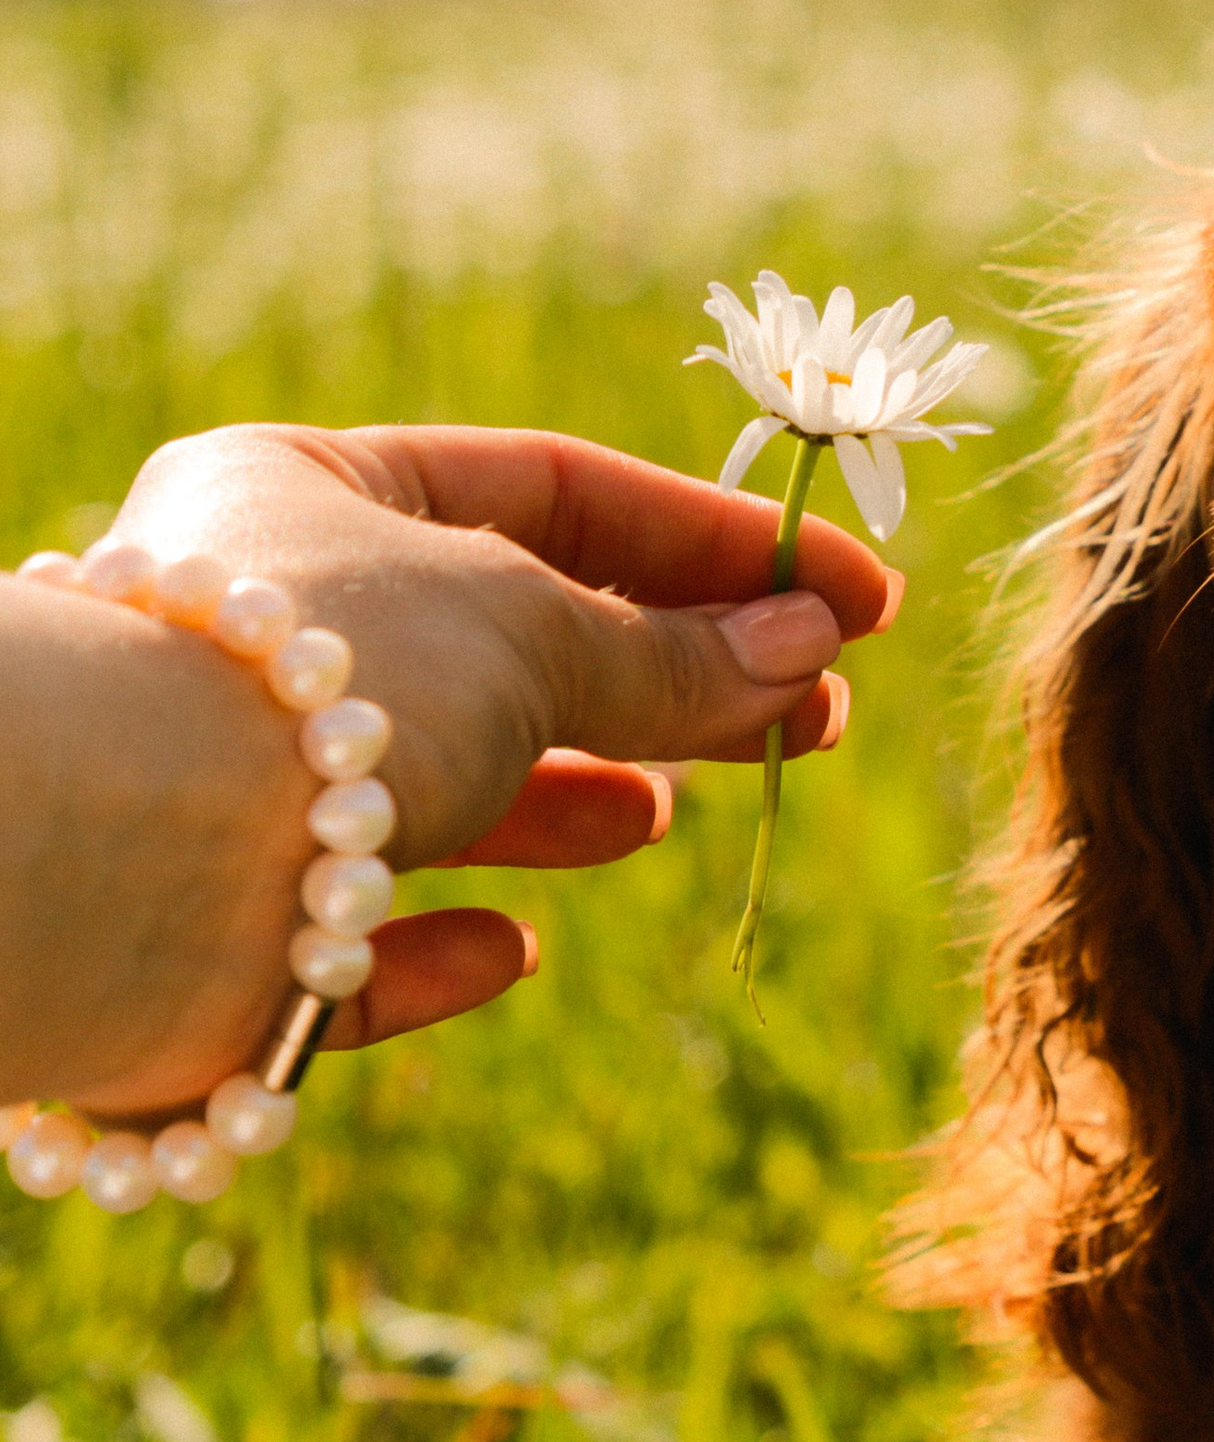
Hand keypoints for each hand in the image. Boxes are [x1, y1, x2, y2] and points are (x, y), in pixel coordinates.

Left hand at [21, 424, 895, 1112]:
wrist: (129, 862)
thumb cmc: (332, 686)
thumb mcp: (537, 632)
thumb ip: (676, 652)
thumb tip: (811, 648)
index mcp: (306, 497)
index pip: (552, 492)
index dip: (715, 545)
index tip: (856, 599)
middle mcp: (262, 629)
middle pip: (513, 644)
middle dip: (669, 678)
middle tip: (819, 716)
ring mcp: (240, 782)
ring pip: (436, 786)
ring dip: (561, 799)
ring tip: (663, 813)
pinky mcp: (226, 935)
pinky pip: (349, 936)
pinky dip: (436, 943)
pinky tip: (504, 948)